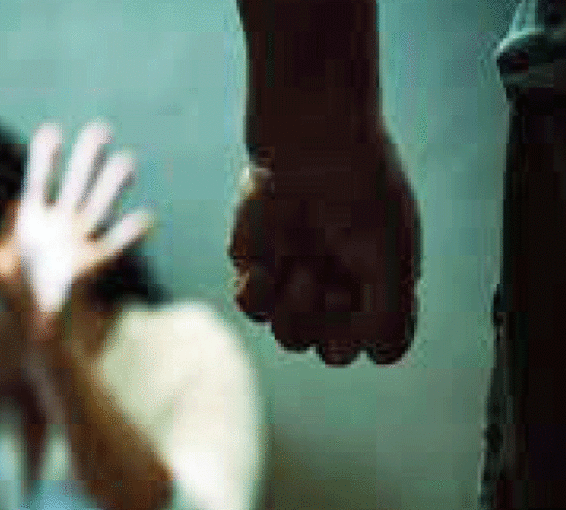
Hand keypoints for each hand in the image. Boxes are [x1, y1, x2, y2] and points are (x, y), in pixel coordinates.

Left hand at [9, 121, 152, 315]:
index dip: (48, 157)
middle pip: (78, 184)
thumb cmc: (9, 300)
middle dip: (89, 157)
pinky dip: (130, 235)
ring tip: (127, 162)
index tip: (52, 131)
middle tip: (101, 129)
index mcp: (35, 221)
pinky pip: (115, 247)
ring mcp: (81, 244)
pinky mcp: (93, 267)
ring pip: (100, 207)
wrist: (36, 333)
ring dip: (113, 185)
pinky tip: (146, 218)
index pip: (42, 180)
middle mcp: (62, 226)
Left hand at [231, 140, 420, 365]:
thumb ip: (391, 315)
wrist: (310, 145)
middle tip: (333, 288)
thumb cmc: (361, 193)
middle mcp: (335, 288)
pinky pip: (252, 307)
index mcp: (374, 286)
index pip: (373, 343)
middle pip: (328, 349)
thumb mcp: (392, 256)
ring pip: (289, 337)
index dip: (369, 335)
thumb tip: (378, 359)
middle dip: (330, 328)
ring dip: (297, 313)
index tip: (368, 299)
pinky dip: (259, 296)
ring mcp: (293, 278)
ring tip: (304, 272)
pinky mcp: (256, 265)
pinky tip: (269, 270)